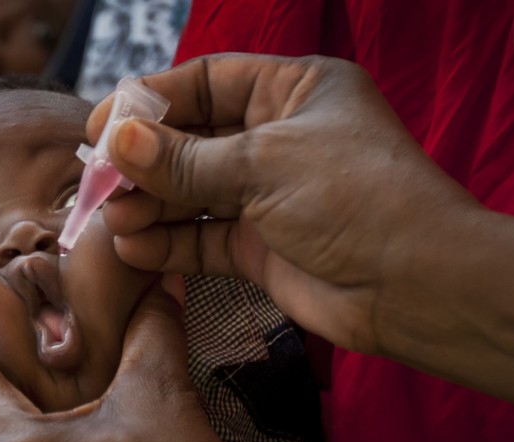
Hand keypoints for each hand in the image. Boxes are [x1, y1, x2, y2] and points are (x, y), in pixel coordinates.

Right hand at [93, 55, 481, 357]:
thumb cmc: (358, 201)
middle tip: (100, 183)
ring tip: (114, 221)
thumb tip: (118, 141)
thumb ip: (184, 159)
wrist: (413, 287)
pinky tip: (134, 249)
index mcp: (293, 92)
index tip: (103, 126)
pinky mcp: (260, 247)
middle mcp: (277, 139)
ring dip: (150, 206)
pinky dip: (168, 244)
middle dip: (144, 162)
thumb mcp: (263, 164)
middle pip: (190, 141)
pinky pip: (202, 240)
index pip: (207, 82)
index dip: (151, 100)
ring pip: (191, 194)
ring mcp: (268, 196)